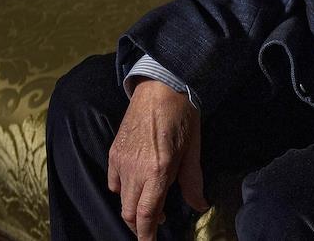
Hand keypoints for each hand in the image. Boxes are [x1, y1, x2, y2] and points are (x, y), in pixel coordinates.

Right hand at [108, 79, 207, 239]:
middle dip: (141, 226)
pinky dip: (124, 191)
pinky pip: (114, 183)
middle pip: (130, 213)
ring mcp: (120, 162)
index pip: (147, 215)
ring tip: (151, 205)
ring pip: (121, 200)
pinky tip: (137, 186)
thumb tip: (200, 206)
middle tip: (156, 226)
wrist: (161, 87)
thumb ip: (193, 182)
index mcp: (158, 170)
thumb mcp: (193, 150)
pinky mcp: (113, 153)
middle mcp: (135, 170)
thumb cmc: (182, 116)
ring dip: (134, 209)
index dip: (147, 235)